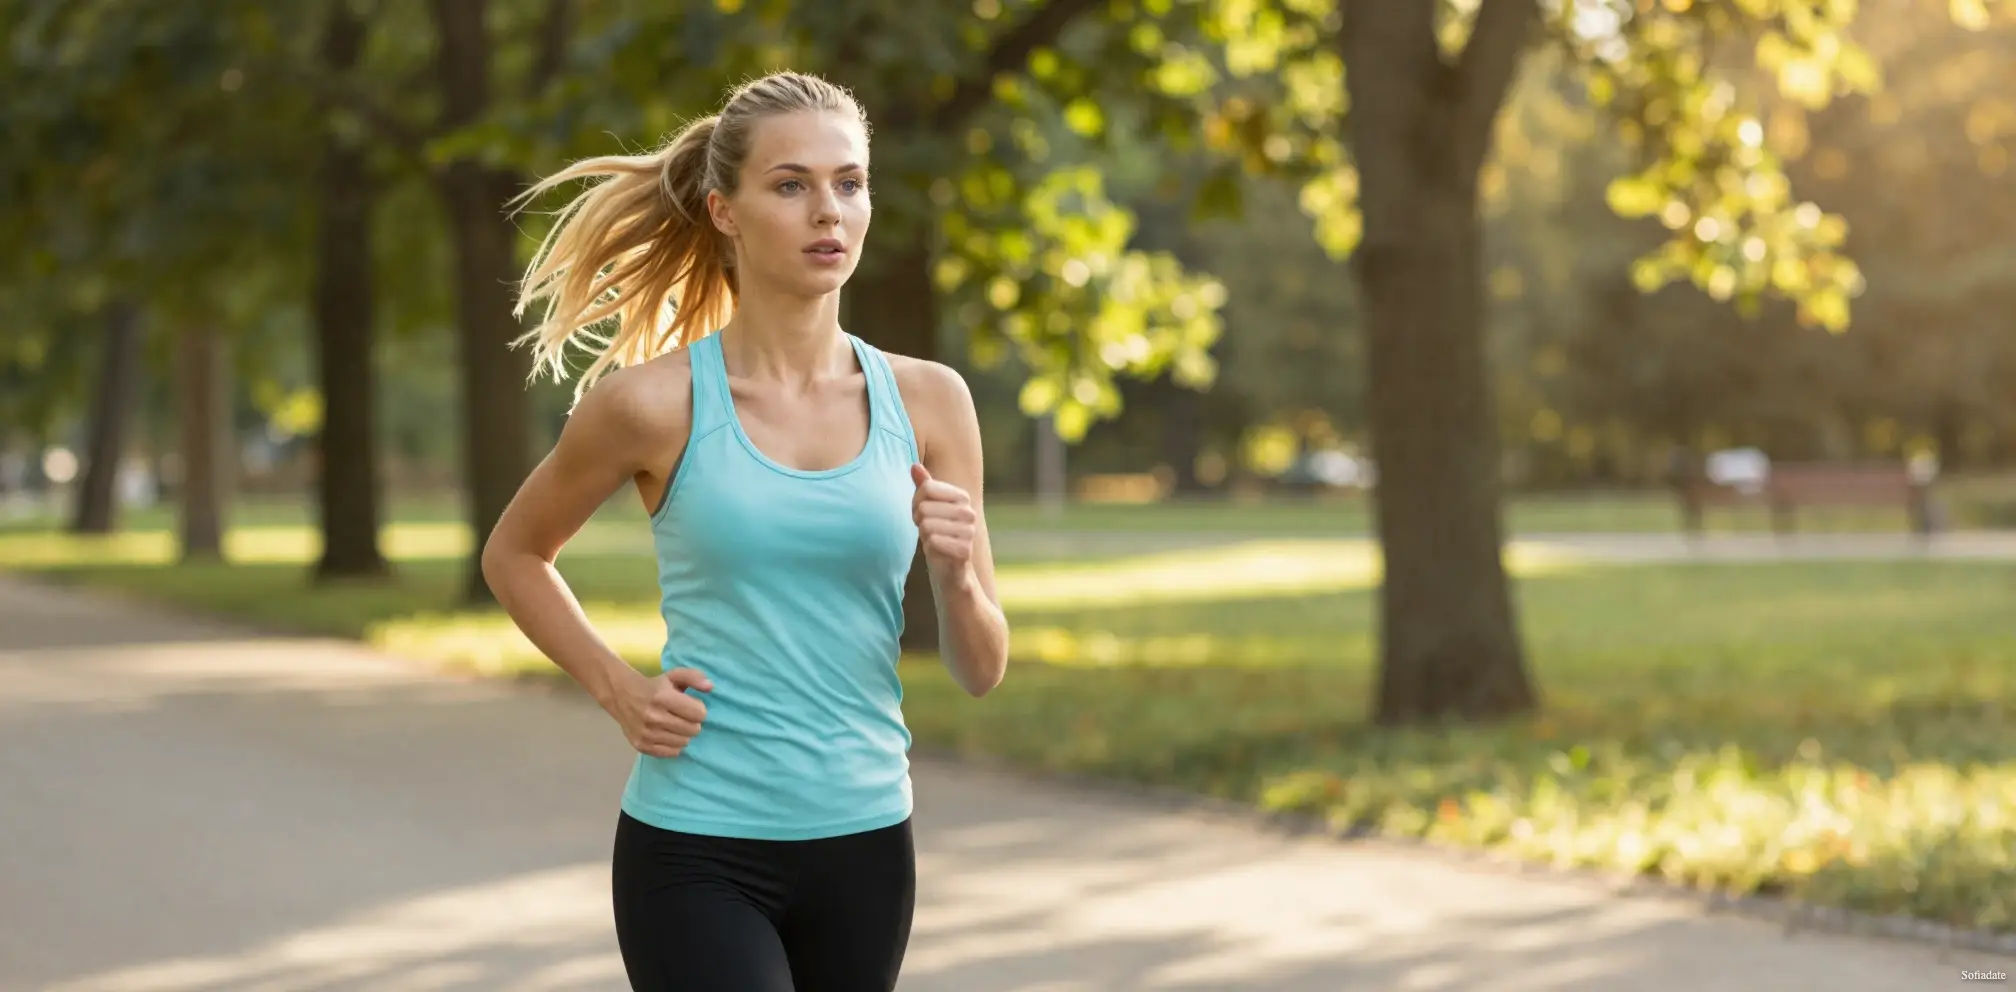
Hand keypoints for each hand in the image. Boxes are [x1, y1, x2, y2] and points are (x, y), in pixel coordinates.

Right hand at [609, 666, 711, 757]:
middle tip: (683, 716)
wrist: (621, 696)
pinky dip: (674, 745)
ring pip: (684, 742)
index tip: (691, 706)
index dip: (699, 709)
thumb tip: (710, 687)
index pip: (699, 714)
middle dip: (693, 722)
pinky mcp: (641, 746)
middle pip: (693, 730)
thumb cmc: (653, 685)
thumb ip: (694, 677)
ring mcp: (646, 734)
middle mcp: (654, 717)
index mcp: (662, 697)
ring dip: (683, 734)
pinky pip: (672, 752)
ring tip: (675, 724)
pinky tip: (667, 734)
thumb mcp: (674, 675)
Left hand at [911, 462, 975, 585]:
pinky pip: (933, 541)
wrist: (951, 570)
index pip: (926, 488)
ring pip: (926, 524)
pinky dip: (930, 547)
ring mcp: (969, 532)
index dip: (916, 502)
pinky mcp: (964, 550)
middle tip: (928, 530)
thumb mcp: (928, 508)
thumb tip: (914, 466)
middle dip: (919, 520)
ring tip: (934, 540)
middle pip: (924, 506)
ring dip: (924, 535)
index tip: (922, 514)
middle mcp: (969, 512)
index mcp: (962, 497)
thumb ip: (924, 486)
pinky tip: (939, 551)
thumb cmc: (938, 534)